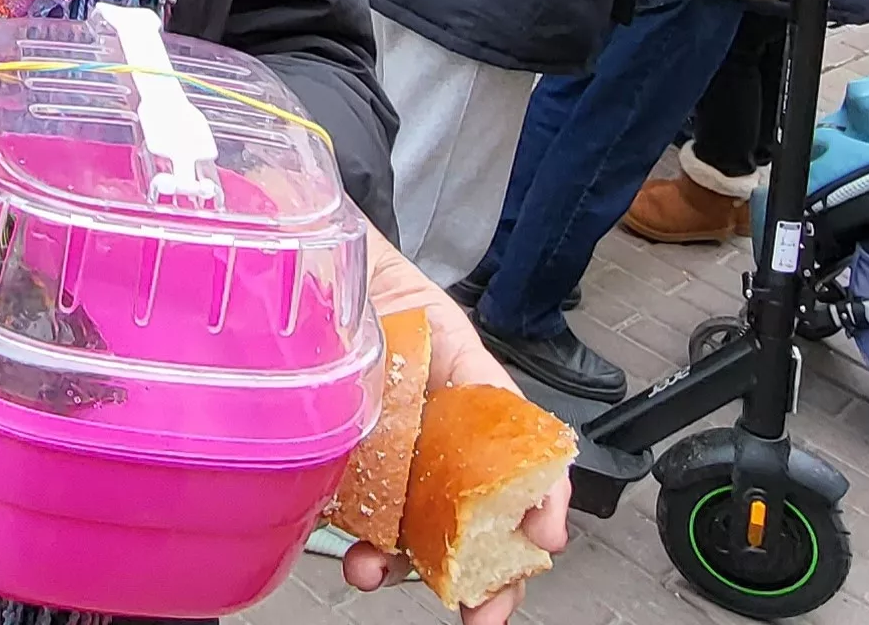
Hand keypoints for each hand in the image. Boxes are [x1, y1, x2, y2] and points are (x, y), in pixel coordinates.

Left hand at [342, 232, 569, 624]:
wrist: (325, 278)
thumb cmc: (391, 294)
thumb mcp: (448, 331)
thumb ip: (482, 381)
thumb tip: (513, 430)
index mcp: (477, 415)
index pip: (524, 471)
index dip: (542, 509)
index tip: (543, 541)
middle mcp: (439, 448)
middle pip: (474, 523)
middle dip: (485, 575)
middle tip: (485, 610)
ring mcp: (393, 466)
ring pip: (414, 534)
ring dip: (407, 568)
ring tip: (384, 575)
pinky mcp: (345, 473)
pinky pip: (360, 521)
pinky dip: (362, 549)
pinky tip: (357, 556)